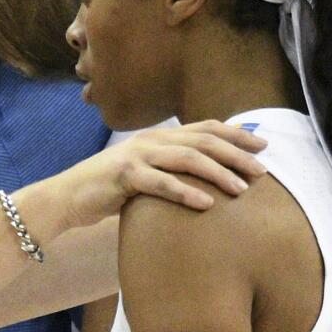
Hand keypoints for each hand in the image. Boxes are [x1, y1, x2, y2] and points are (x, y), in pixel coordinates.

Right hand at [35, 121, 267, 233]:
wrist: (69, 196)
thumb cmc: (112, 189)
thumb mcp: (146, 173)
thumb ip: (172, 169)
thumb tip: (207, 179)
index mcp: (160, 136)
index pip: (206, 128)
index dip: (236, 135)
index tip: (262, 146)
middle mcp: (152, 140)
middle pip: (204, 141)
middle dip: (237, 155)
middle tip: (262, 171)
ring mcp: (137, 156)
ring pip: (187, 159)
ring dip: (218, 173)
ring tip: (241, 189)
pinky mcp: (125, 176)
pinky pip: (161, 183)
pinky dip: (186, 192)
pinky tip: (206, 203)